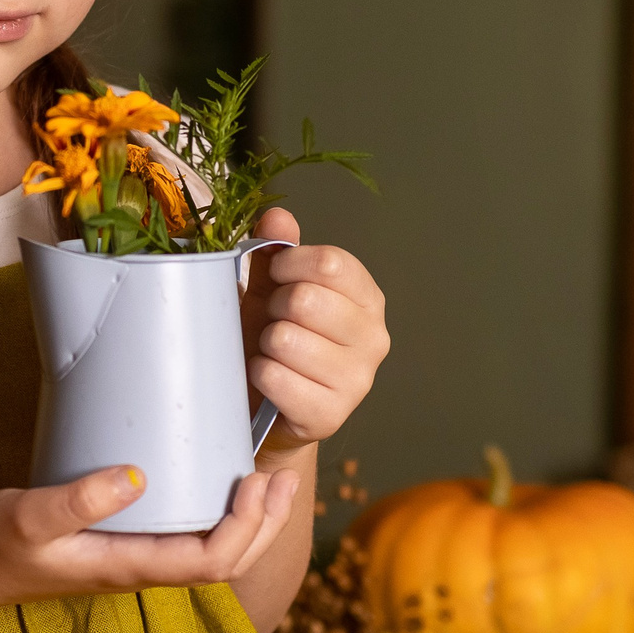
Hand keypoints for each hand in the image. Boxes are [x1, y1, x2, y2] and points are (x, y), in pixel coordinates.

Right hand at [0, 462, 301, 613]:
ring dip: (249, 520)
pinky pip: (189, 534)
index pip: (211, 560)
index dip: (245, 527)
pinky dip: (219, 512)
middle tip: (284, 476)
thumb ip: (80, 499)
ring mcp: (136, 557)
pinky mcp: (125, 543)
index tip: (255, 482)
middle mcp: (142, 567)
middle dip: (263, 524)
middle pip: (226, 562)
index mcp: (130, 566)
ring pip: (212, 551)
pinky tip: (217, 482)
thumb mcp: (30, 516)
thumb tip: (137, 476)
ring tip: (269, 479)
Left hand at [243, 205, 388, 453]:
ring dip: (265, 343)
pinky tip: (268, 379)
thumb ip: (276, 250)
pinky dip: (259, 374)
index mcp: (367, 298)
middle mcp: (374, 337)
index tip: (275, 276)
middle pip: (305, 299)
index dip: (288, 264)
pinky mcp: (330, 415)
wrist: (268, 407)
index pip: (330, 263)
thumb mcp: (272, 288)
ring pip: (286, 339)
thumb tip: (277, 217)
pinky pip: (274, 377)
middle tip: (274, 322)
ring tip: (273, 352)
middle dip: (274, 307)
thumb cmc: (274, 340)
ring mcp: (357, 380)